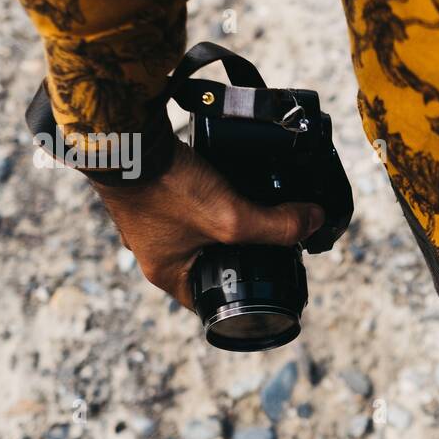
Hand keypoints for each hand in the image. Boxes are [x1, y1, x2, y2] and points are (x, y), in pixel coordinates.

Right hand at [90, 139, 323, 309]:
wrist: (122, 137)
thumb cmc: (165, 186)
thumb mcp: (230, 215)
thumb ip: (276, 225)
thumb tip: (315, 221)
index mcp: (166, 273)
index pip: (211, 301)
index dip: (245, 295)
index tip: (274, 281)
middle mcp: (153, 252)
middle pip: (209, 264)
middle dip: (240, 255)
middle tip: (272, 244)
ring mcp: (149, 222)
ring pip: (200, 232)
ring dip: (226, 224)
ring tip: (256, 214)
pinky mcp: (150, 193)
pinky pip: (187, 205)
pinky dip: (210, 199)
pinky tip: (229, 186)